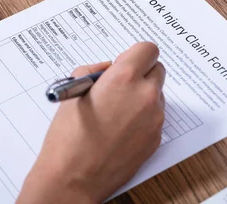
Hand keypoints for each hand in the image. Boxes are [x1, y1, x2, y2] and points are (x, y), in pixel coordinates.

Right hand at [17, 42, 164, 203]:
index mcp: (123, 78)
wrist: (73, 177)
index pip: (148, 49)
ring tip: (115, 111)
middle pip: (158, 69)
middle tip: (120, 85)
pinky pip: (155, 117)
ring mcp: (154, 119)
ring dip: (142, 96)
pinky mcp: (156, 138)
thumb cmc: (68, 136)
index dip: (136, 54)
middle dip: (141, 73)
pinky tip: (120, 128)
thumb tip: (108, 68)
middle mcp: (144, 95)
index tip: (127, 61)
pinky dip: (142, 117)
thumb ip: (95, 70)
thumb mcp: (74, 89)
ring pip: (156, 94)